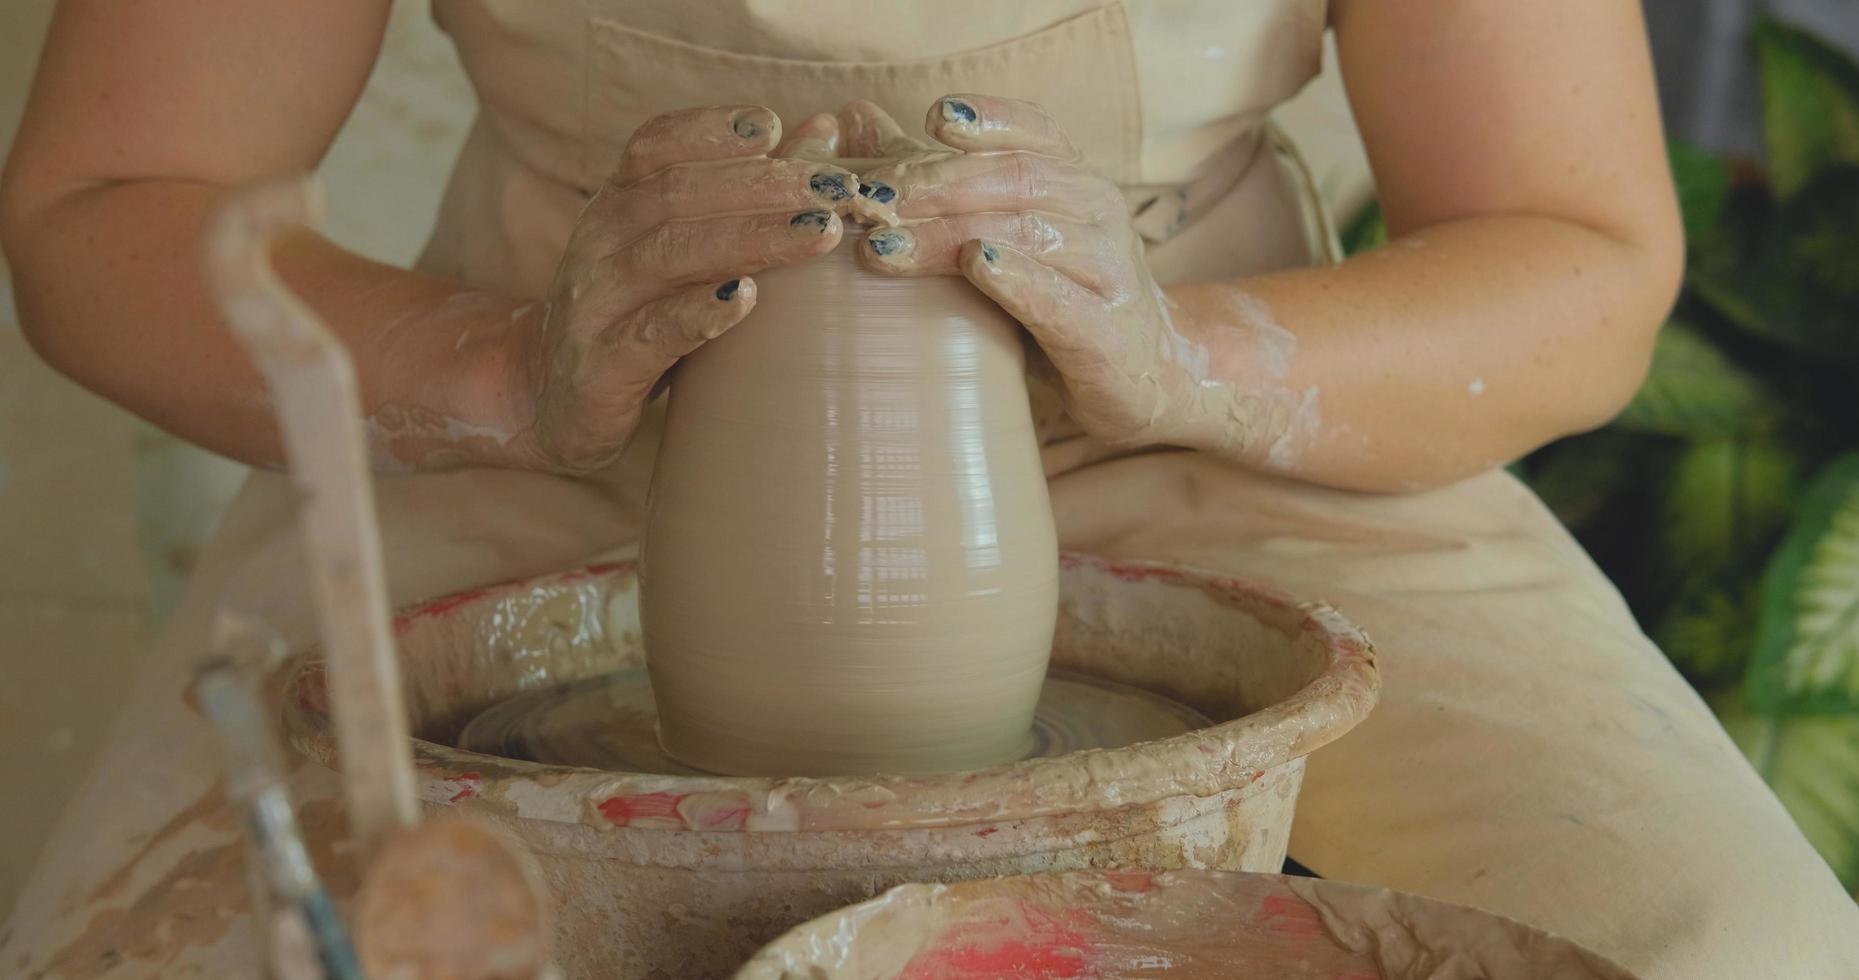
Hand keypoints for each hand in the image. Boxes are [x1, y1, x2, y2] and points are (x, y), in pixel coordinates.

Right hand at [512, 105, 856, 472]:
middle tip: (836, 189)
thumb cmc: (635, 314)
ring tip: (818, 232)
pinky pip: (653, 332)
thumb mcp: (679, 247)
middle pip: (678, 194)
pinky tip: (747, 298)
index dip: (710, 130)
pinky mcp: (603, 365)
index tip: (772, 125)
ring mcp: (596, 302)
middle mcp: (601, 241)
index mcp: (617, 204)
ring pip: (672, 254)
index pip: (656, 146)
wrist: (544, 397)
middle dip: (763, 185)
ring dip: (752, 238)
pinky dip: (700, 312)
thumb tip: (824, 132)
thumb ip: (744, 194)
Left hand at [850, 95, 1221, 450]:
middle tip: (868, 201)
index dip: (987, 119)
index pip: (1034, 132)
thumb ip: (936, 182)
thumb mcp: (1002, 236)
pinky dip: (1016, 277)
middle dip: (934, 184)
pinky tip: (976, 264)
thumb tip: (857, 119)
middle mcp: (1099, 213)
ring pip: (1027, 232)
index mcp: (1076, 182)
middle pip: (1014, 179)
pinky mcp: (1107, 334)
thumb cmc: (1058, 302)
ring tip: (885, 244)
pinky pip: (1059, 298)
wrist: (1146, 382)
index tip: (930, 117)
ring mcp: (1109, 271)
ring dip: (949, 235)